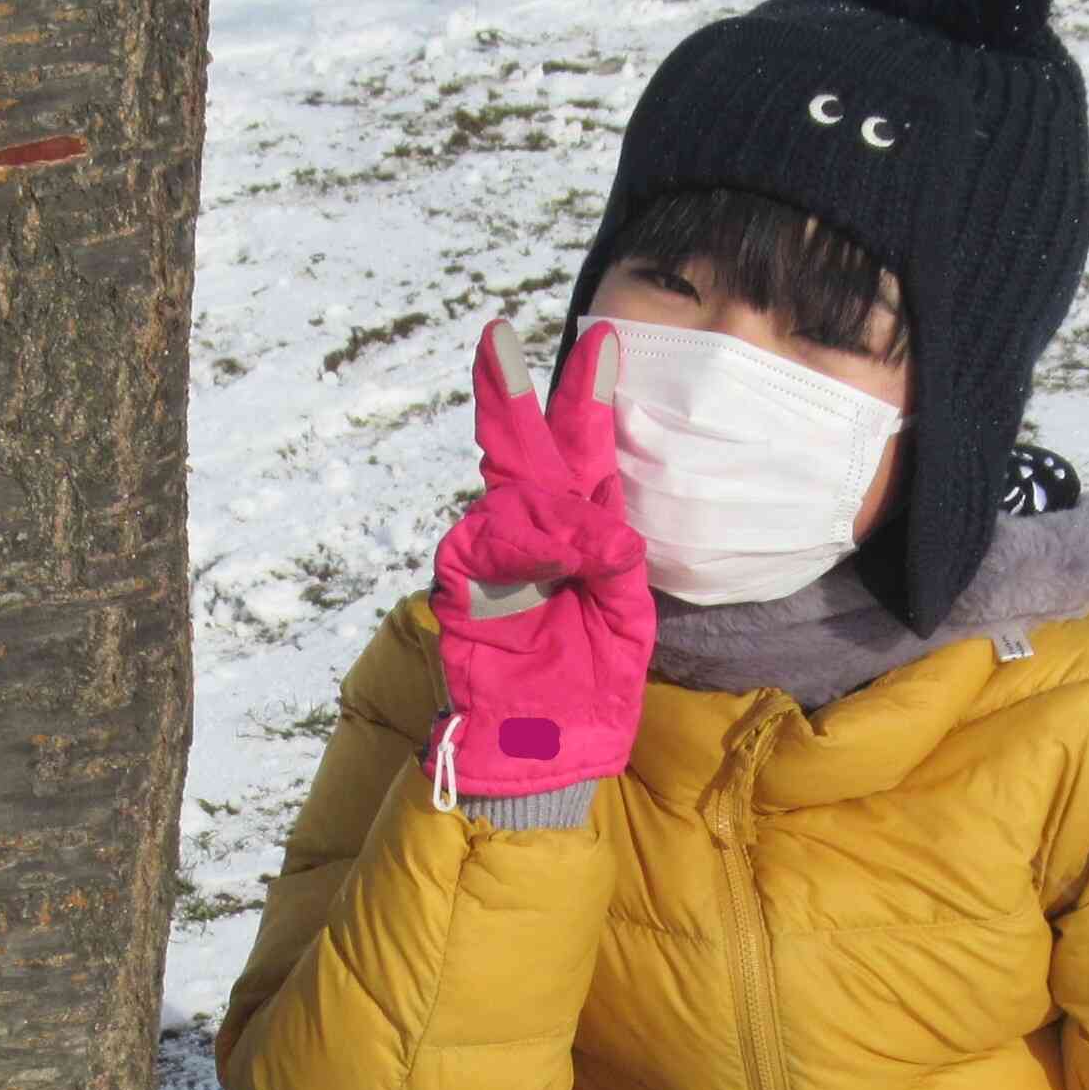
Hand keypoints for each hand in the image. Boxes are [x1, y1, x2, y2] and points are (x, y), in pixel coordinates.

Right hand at [427, 318, 653, 806]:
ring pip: (510, 500)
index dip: (588, 397)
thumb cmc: (589, 686)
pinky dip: (522, 544)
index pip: (581, 454)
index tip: (604, 337)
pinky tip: (549, 555)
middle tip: (501, 335)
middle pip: (524, 452)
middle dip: (514, 394)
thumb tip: (600, 524)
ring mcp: (491, 560)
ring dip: (552, 513)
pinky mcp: (461, 590)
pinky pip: (484, 547)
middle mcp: (531, 537)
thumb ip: (616, 563)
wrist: (549, 754)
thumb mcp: (626, 619)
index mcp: (578, 536)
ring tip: (586, 550)